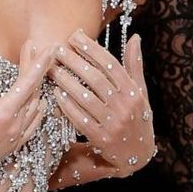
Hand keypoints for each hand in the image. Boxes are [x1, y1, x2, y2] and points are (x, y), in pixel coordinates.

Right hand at [0, 40, 51, 191]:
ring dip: (37, 87)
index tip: (50, 47)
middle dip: (35, 68)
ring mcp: (15, 139)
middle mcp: (14, 127)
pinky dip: (38, 109)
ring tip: (35, 69)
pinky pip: (33, 125)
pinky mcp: (12, 148)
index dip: (39, 62)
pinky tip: (37, 102)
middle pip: (34, 92)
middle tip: (36, 48)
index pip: (28, 82)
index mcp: (2, 114)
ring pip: (36, 108)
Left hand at [48, 29, 154, 172]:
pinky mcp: (102, 139)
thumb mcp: (141, 92)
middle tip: (56, 49)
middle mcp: (125, 106)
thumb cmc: (138, 118)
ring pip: (86, 98)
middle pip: (96, 79)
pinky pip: (81, 119)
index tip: (75, 36)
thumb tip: (134, 37)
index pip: (111, 64)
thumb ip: (135, 65)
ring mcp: (113, 123)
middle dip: (74, 61)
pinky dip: (68, 106)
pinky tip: (56, 94)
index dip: (92, 49)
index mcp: (134, 91)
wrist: (140, 155)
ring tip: (51, 69)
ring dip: (67, 82)